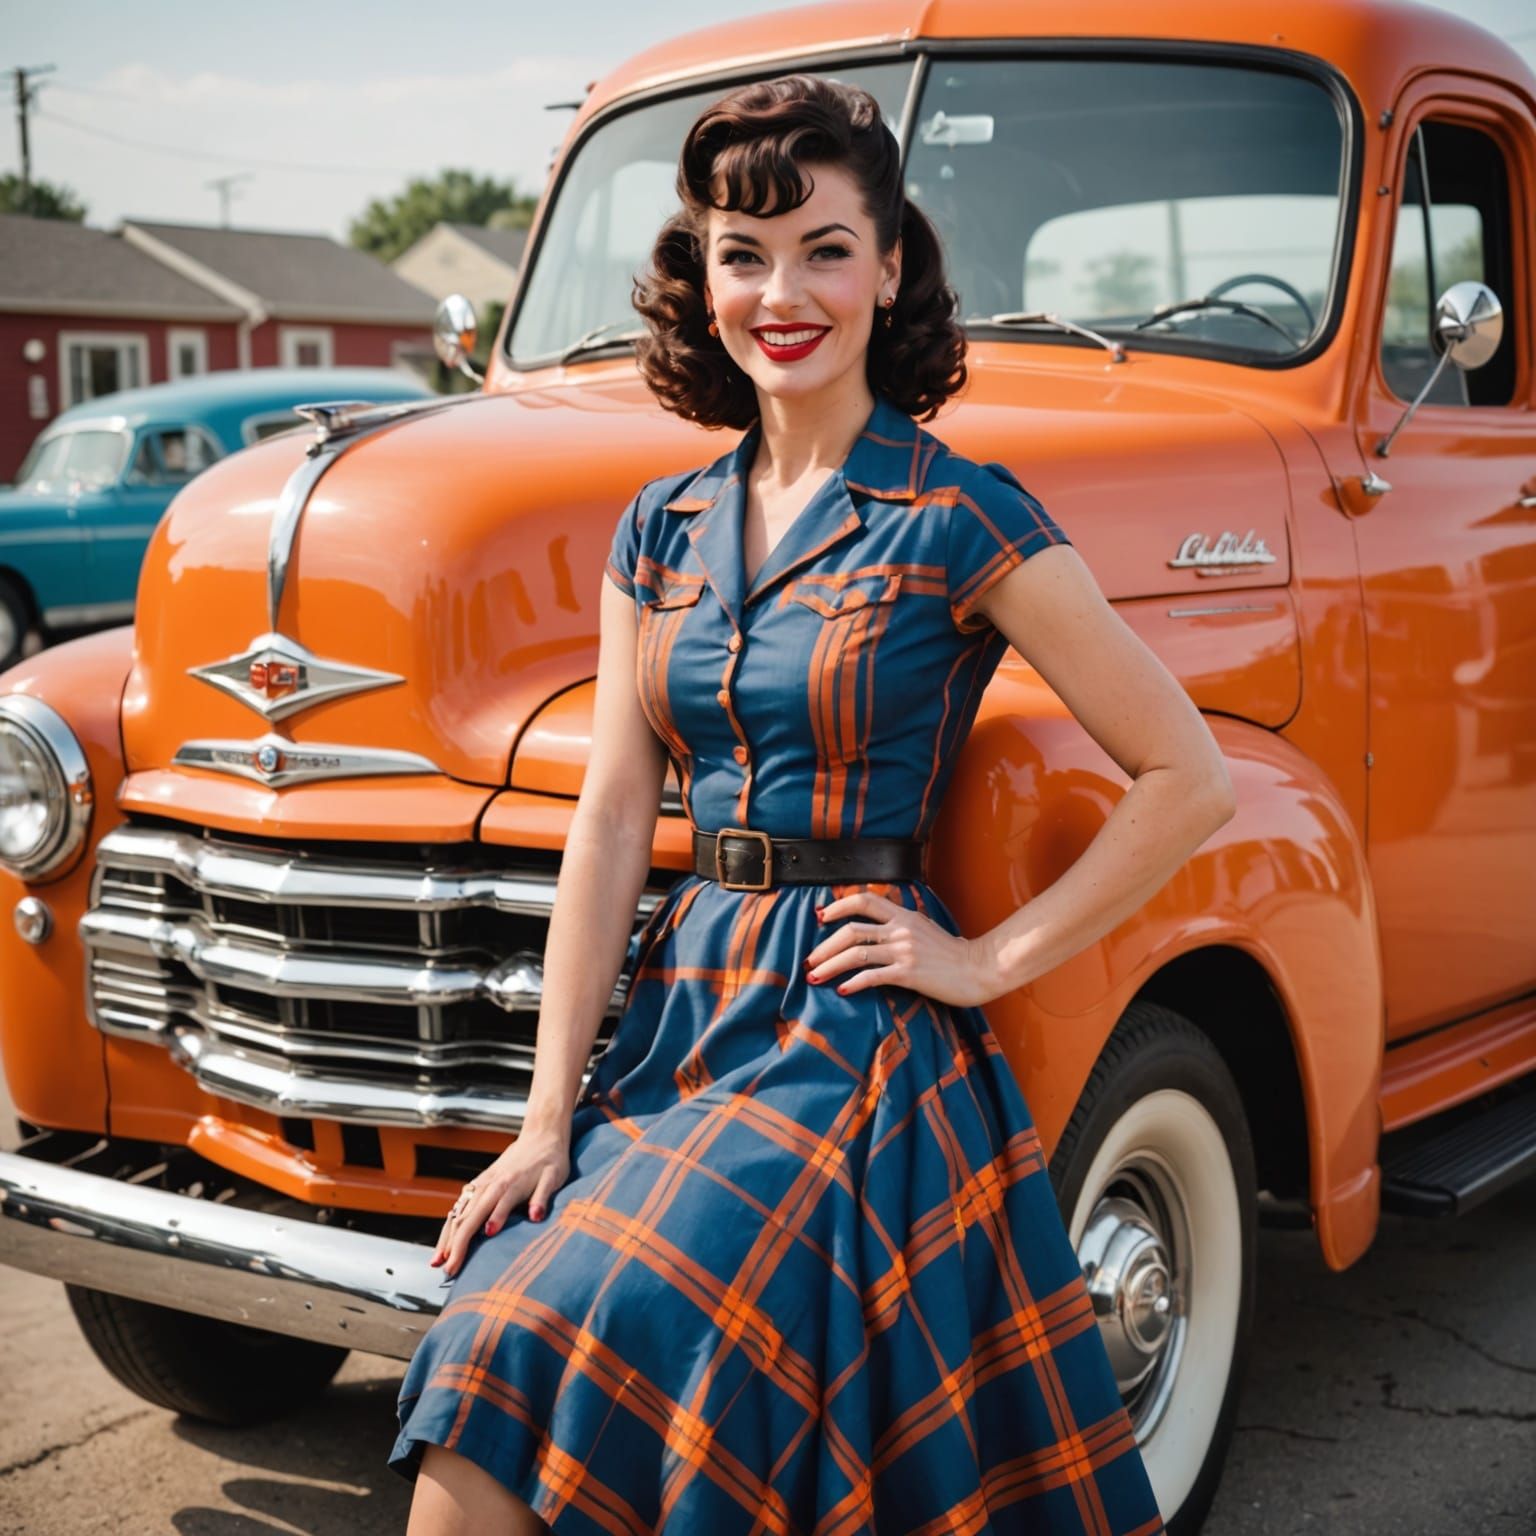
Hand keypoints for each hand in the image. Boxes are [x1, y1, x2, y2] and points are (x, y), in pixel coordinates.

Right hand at [429, 1120, 570, 1278]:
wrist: (541, 1133)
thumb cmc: (550, 1158)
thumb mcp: (553, 1177)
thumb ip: (542, 1197)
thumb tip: (535, 1217)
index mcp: (507, 1185)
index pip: (487, 1215)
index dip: (475, 1238)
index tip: (466, 1259)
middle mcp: (490, 1185)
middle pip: (467, 1218)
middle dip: (455, 1246)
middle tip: (448, 1271)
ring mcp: (482, 1183)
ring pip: (458, 1213)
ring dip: (447, 1237)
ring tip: (437, 1262)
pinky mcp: (479, 1183)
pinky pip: (459, 1206)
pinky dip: (449, 1225)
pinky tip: (445, 1242)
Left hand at [803, 888, 1005, 1008]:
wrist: (980, 969)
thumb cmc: (954, 954)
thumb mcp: (926, 928)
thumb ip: (903, 925)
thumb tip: (880, 927)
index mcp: (904, 915)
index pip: (864, 900)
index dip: (838, 906)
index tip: (820, 917)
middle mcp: (901, 929)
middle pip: (851, 930)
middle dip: (824, 946)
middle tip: (809, 960)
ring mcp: (904, 951)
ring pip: (855, 953)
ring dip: (829, 966)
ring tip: (814, 978)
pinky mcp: (909, 974)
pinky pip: (872, 976)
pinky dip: (853, 983)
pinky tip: (842, 990)